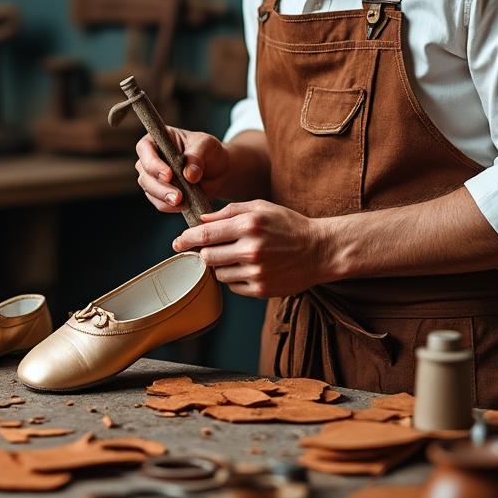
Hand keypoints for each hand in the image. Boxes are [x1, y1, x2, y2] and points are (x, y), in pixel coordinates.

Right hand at [134, 128, 229, 213]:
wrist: (219, 172)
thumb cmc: (210, 152)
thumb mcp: (207, 146)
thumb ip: (197, 157)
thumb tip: (189, 175)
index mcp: (157, 139)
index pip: (145, 148)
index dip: (153, 163)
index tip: (169, 175)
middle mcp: (151, 158)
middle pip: (144, 174)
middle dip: (160, 187)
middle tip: (177, 196)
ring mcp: (153, 177)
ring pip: (149, 190)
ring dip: (164, 198)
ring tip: (182, 202)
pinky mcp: (160, 194)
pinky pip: (159, 203)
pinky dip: (170, 206)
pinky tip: (184, 205)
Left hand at [171, 200, 338, 298]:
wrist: (320, 250)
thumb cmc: (288, 225)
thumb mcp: (260, 207)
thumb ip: (228, 211)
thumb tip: (200, 220)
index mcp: (249, 225)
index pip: (206, 235)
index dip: (186, 239)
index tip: (177, 242)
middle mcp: (251, 250)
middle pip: (207, 257)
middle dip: (205, 253)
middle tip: (211, 249)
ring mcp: (256, 272)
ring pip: (219, 273)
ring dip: (221, 266)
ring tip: (238, 257)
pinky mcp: (261, 290)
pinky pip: (233, 286)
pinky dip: (235, 278)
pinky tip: (250, 268)